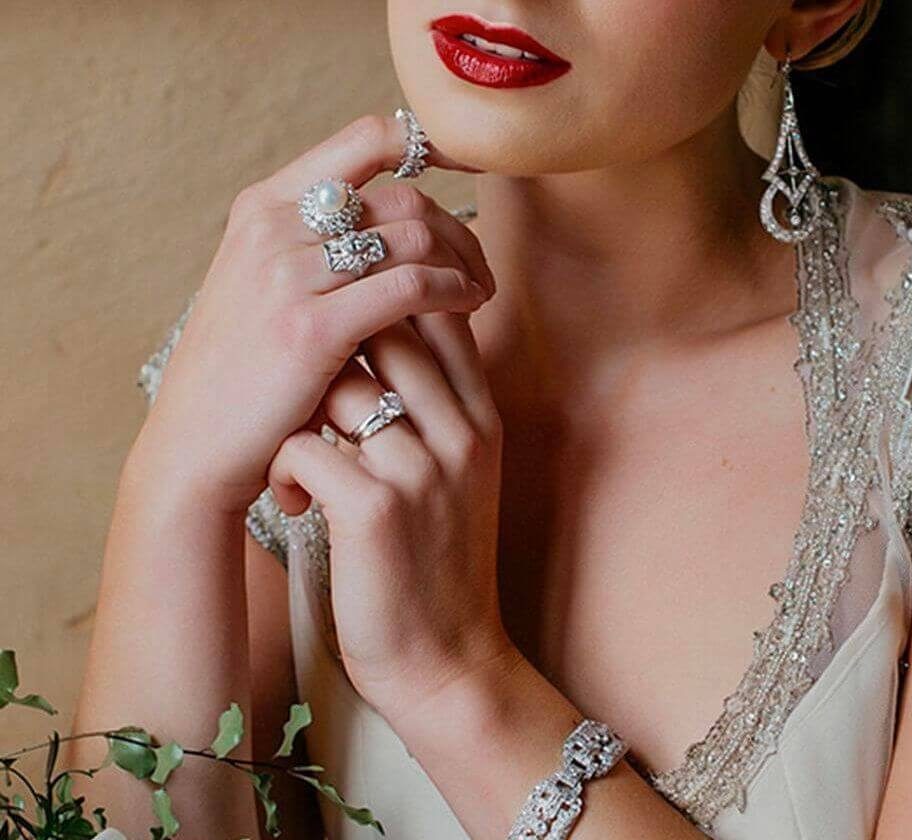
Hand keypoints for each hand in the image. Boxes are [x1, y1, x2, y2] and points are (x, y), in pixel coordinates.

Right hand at [136, 112, 492, 512]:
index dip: (429, 145)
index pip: (365, 141)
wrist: (194, 447)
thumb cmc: (246, 376)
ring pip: (414, 236)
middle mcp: (273, 225)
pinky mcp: (312, 325)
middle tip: (479, 269)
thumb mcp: (268, 290)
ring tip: (480, 294)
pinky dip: (453, 291)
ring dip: (463, 263)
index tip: (470, 173)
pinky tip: (469, 308)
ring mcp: (288, 273)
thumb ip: (320, 249)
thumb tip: (404, 226)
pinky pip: (411, 285)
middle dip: (457, 229)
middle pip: (403, 196)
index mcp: (263, 206)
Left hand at [264, 305, 515, 720]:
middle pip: (388, 334)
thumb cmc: (441, 566)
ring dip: (302, 413)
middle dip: (336, 349)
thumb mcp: (464, 479)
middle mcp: (461, 435)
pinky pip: (305, 445)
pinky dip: (286, 467)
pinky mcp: (374, 509)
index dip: (387, 304)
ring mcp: (421, 470)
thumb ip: (440, 412)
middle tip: (305, 391)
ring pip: (340, 385)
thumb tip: (386, 346)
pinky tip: (297, 504)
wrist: (449, 661)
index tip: (346, 332)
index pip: (442, 317)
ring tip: (299, 458)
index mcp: (484, 422)